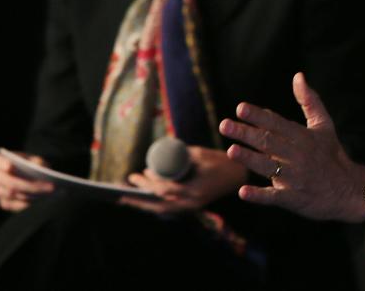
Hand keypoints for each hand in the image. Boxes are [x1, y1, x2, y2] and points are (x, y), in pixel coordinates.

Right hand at [0, 151, 54, 211]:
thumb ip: (37, 162)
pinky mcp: (5, 203)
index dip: (2, 164)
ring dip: (28, 193)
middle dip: (24, 183)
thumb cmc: (35, 166)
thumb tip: (38, 166)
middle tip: (44, 184)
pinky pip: (13, 205)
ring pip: (10, 193)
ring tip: (46, 191)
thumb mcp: (38, 161)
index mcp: (1, 162)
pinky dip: (26, 203)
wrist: (37, 178)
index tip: (10, 166)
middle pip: (4, 180)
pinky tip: (38, 199)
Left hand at [119, 146, 247, 213]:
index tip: (137, 174)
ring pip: (163, 208)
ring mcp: (193, 206)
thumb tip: (161, 155)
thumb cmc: (223, 161)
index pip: (165, 189)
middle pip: (160, 204)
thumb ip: (181, 156)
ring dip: (145, 203)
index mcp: (194, 190)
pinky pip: (170, 207)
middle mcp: (192, 202)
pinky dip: (156, 204)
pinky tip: (146, 200)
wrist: (241, 175)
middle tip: (122, 192)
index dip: (149, 182)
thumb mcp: (201, 154)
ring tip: (128, 198)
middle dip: (140, 199)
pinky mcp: (193, 205)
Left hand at [219, 72, 364, 222]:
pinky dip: (259, 195)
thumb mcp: (324, 125)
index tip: (240, 108)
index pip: (277, 124)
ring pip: (269, 167)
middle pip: (269, 142)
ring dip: (250, 159)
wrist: (349, 191)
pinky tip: (243, 192)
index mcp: (304, 137)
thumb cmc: (331, 155)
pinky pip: (274, 197)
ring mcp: (296, 178)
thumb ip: (310, 101)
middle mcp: (299, 156)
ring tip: (231, 150)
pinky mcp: (293, 198)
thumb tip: (298, 76)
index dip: (259, 116)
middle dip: (246, 133)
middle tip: (225, 125)